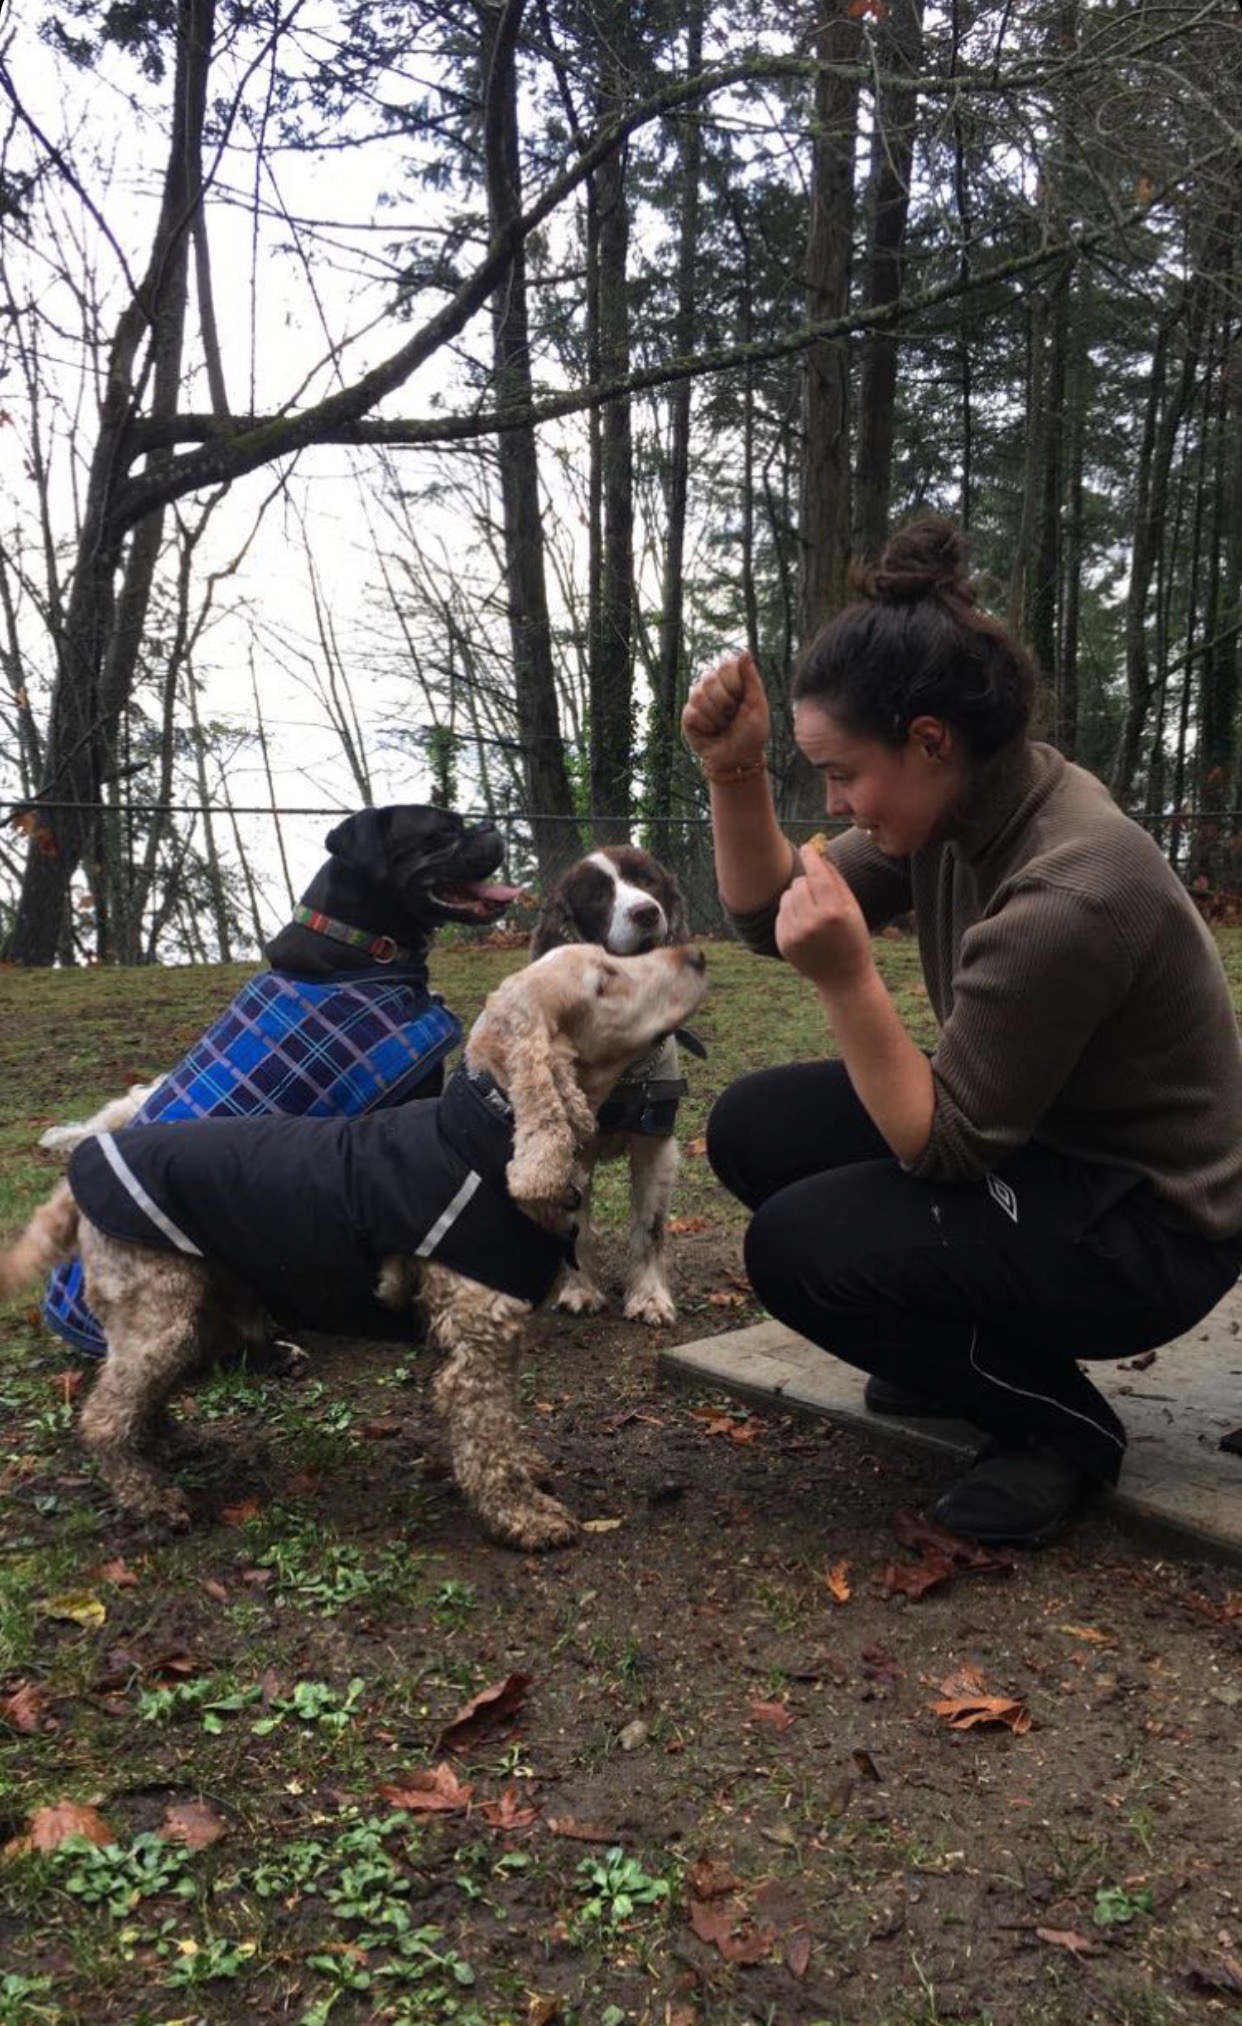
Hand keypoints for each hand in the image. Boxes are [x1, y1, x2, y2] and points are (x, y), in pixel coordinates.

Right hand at [682, 650, 769, 777]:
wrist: (738, 760)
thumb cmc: (752, 733)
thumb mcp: (758, 705)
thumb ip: (751, 678)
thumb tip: (744, 652)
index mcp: (731, 680)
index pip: (726, 666)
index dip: (735, 684)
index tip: (743, 699)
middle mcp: (712, 687)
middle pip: (709, 680)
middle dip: (725, 703)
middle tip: (732, 716)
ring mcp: (698, 701)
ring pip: (699, 697)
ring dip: (716, 717)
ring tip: (723, 725)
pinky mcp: (688, 717)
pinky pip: (692, 714)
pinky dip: (707, 726)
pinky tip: (712, 732)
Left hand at [776, 843, 873, 994]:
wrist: (843, 978)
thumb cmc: (853, 938)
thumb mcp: (853, 908)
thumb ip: (836, 879)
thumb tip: (820, 852)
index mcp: (833, 912)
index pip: (817, 874)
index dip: (811, 857)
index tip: (807, 847)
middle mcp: (812, 923)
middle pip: (799, 883)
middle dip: (807, 882)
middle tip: (818, 891)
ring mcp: (795, 934)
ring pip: (787, 896)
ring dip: (797, 896)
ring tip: (813, 910)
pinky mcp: (783, 942)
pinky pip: (781, 913)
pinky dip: (791, 912)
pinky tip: (805, 925)